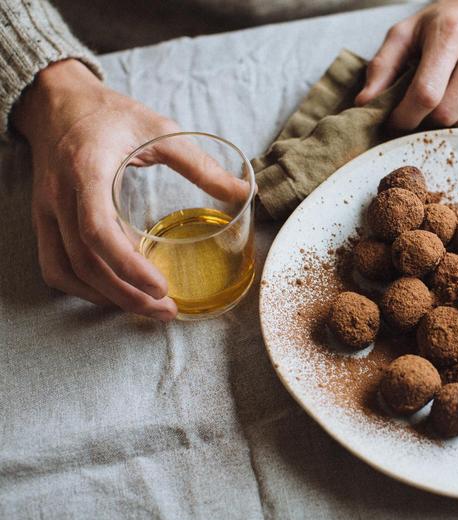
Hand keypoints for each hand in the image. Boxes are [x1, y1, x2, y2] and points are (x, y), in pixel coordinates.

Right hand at [13, 60, 244, 319]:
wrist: (56, 101)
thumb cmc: (109, 114)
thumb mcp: (158, 129)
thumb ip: (200, 164)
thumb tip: (244, 192)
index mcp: (87, 170)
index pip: (98, 229)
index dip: (128, 265)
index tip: (161, 286)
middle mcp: (60, 196)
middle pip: (86, 262)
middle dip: (127, 294)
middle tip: (168, 311)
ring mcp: (46, 211)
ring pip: (67, 271)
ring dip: (107, 298)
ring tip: (150, 309)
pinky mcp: (44, 220)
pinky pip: (55, 266)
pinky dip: (83, 289)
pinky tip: (115, 294)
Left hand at [355, 0, 457, 129]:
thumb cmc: (450, 18)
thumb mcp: (410, 30)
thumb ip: (383, 66)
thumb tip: (364, 104)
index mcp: (452, 33)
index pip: (426, 94)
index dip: (405, 117)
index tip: (394, 122)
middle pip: (448, 115)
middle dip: (426, 122)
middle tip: (419, 113)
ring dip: (451, 122)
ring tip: (446, 99)